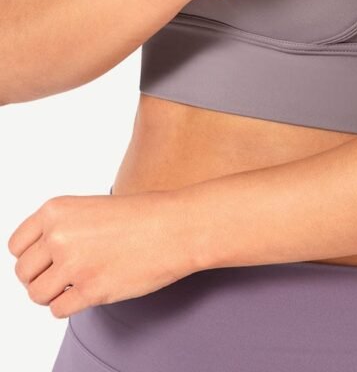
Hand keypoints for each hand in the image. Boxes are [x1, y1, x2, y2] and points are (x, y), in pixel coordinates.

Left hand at [7, 190, 199, 317]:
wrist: (177, 226)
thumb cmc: (143, 216)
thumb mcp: (92, 208)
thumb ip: (62, 229)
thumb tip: (41, 260)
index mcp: (56, 210)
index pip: (16, 245)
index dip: (30, 256)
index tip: (44, 260)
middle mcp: (59, 236)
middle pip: (23, 272)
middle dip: (41, 277)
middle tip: (63, 274)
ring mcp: (73, 264)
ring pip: (37, 294)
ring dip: (53, 293)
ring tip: (77, 282)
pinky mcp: (90, 291)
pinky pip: (58, 310)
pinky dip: (70, 305)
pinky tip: (90, 290)